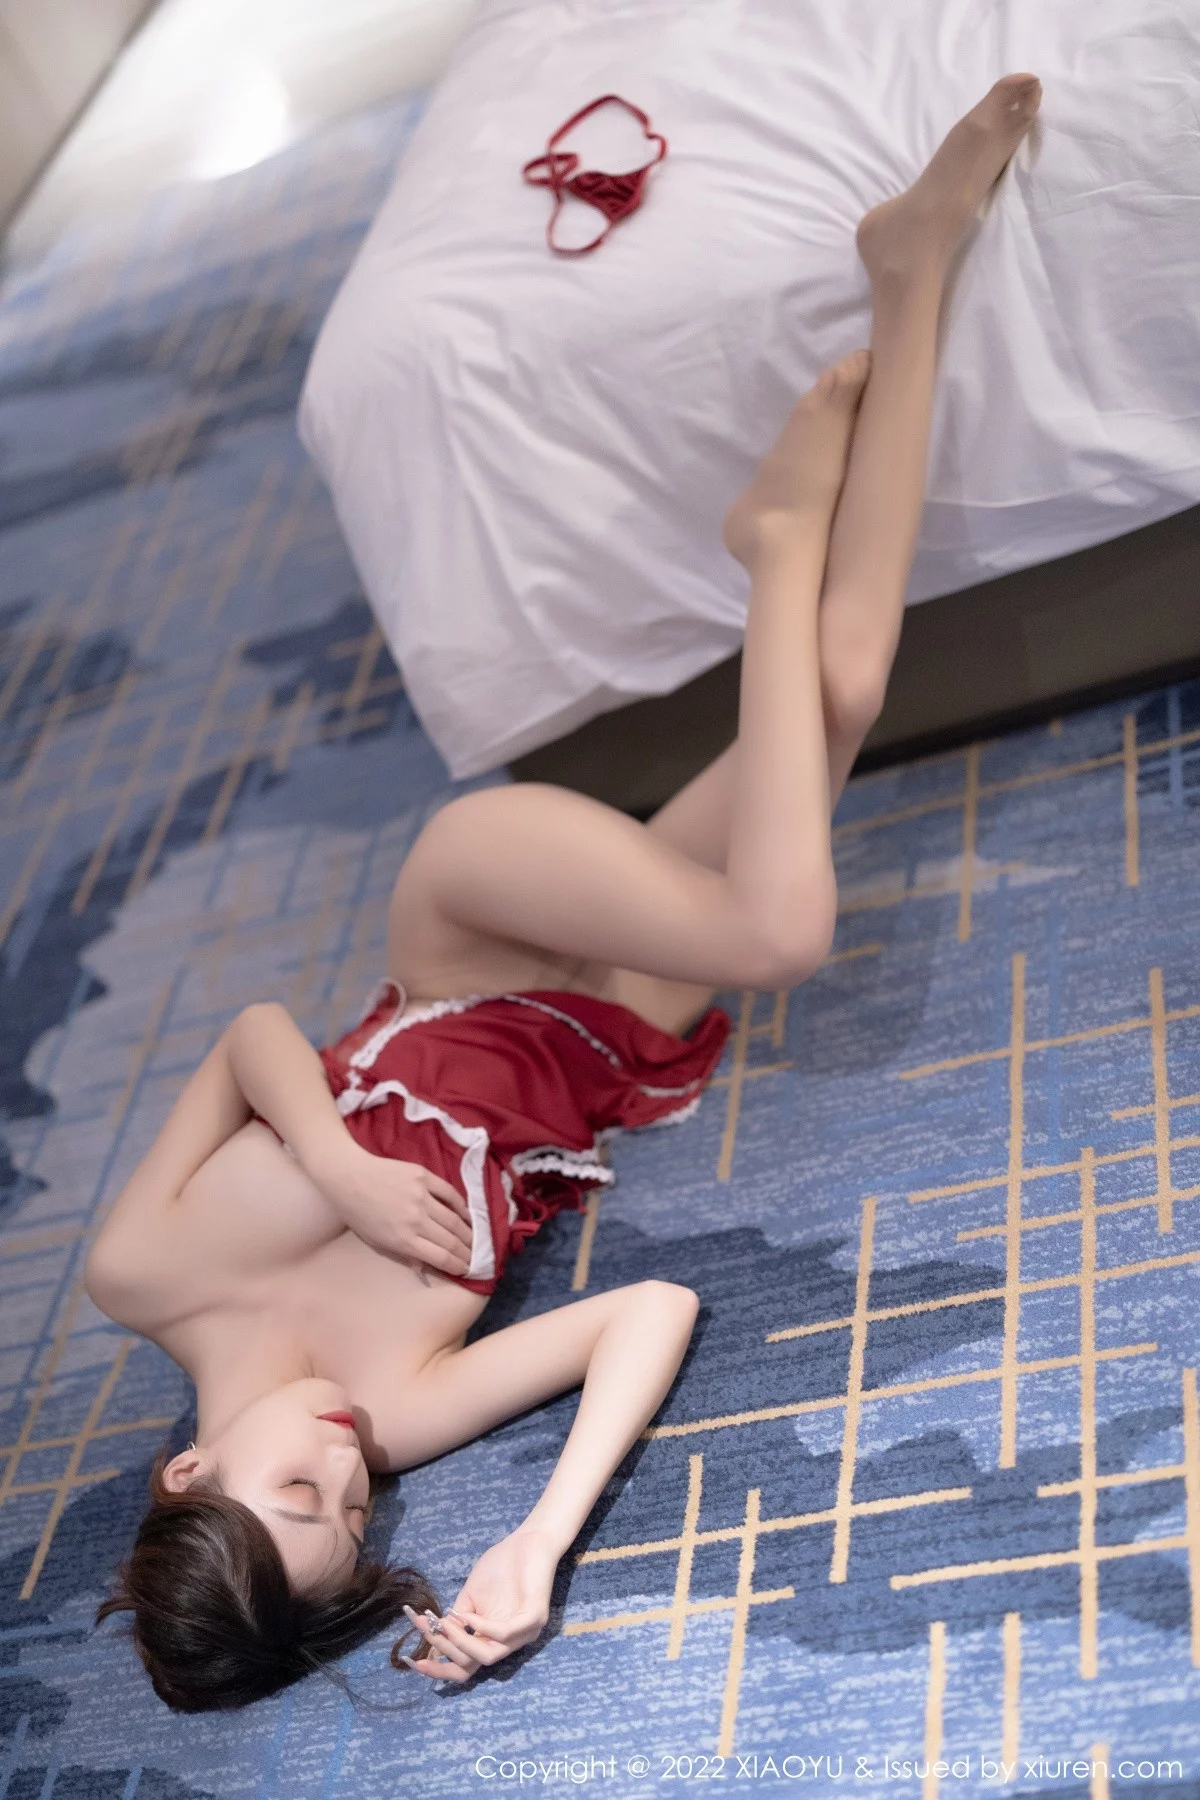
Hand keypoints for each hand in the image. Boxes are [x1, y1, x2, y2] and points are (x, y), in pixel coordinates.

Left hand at [317, 1142, 473, 1275]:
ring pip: (454, 1219)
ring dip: (468, 1232)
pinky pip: (449, 1193)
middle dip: (467, 1252)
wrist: (348, 1177)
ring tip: (476, 1240)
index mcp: (403, 1240)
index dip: (458, 1266)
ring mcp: (422, 1197)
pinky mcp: (424, 1177)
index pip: (440, 1257)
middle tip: (476, 1258)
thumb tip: (426, 1268)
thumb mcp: (375, 1242)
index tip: (467, 1270)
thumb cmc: (357, 1213)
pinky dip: (462, 1206)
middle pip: (451, 1240)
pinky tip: (468, 1215)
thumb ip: (402, 1256)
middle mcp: (416, 1220)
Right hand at [398, 1528, 559, 1682]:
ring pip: (487, 1656)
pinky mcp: (534, 1619)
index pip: (464, 1667)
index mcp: (492, 1640)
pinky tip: (468, 1614)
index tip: (412, 1662)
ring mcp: (523, 1634)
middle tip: (427, 1627)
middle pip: (471, 1666)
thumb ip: (457, 1620)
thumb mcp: (470, 1597)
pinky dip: (482, 1628)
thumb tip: (434, 1639)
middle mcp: (508, 1644)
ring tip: (445, 1621)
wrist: (528, 1541)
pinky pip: (504, 1635)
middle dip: (443, 1649)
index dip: (438, 1669)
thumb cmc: (500, 1566)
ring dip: (460, 1641)